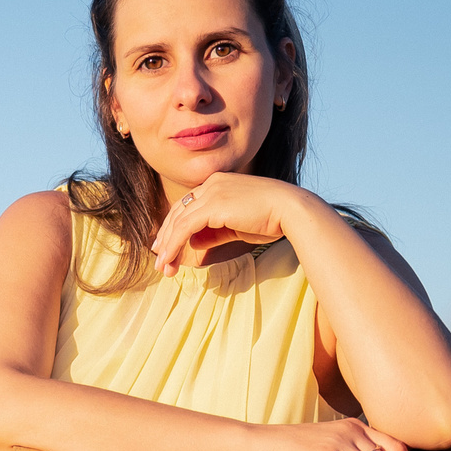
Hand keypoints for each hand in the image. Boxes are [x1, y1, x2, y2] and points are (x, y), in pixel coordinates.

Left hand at [150, 174, 300, 274]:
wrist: (291, 210)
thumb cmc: (271, 219)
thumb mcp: (236, 226)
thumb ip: (214, 232)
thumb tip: (194, 243)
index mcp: (219, 183)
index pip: (188, 205)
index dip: (174, 227)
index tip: (166, 246)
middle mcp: (212, 183)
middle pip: (179, 211)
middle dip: (167, 238)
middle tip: (160, 260)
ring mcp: (212, 191)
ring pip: (179, 220)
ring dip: (168, 246)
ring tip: (163, 267)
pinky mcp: (213, 205)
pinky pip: (185, 227)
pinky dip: (174, 244)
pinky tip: (170, 260)